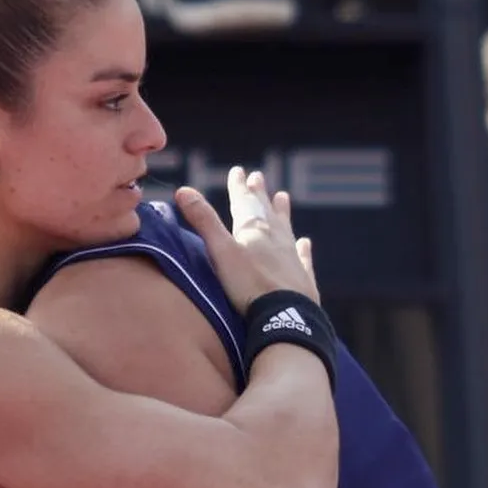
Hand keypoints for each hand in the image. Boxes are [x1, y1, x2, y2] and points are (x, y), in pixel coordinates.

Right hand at [175, 168, 318, 310]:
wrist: (284, 316)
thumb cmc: (249, 284)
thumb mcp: (220, 251)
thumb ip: (203, 222)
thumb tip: (183, 190)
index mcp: (253, 230)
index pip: (244, 202)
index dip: (239, 186)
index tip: (238, 171)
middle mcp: (275, 238)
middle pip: (266, 211)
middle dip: (259, 194)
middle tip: (259, 177)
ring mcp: (291, 258)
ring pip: (286, 229)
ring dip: (282, 213)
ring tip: (283, 197)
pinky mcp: (303, 279)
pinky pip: (303, 257)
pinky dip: (303, 249)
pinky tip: (305, 242)